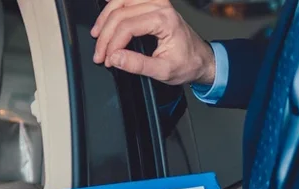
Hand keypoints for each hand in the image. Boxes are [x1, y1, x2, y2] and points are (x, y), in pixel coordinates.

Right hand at [92, 0, 215, 85]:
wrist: (201, 59)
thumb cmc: (187, 63)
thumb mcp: (163, 71)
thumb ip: (137, 65)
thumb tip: (115, 58)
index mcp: (164, 21)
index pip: (126, 27)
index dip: (111, 44)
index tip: (107, 59)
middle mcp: (161, 7)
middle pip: (120, 14)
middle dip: (105, 36)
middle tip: (100, 54)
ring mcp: (157, 3)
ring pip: (121, 2)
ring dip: (105, 18)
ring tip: (97, 35)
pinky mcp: (154, 4)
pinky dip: (115, 2)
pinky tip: (106, 6)